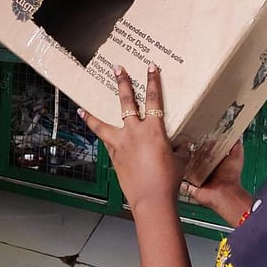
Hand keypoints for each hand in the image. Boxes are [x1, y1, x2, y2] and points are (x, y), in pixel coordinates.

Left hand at [79, 63, 184, 210]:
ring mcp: (121, 143)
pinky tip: (97, 136)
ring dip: (92, 115)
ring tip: (82, 108)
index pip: (154, 100)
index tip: (151, 68)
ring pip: (103, 124)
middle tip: (117, 69)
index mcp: (154, 130)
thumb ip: (181, 150)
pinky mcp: (113, 156)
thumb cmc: (168, 180)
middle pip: (126, 102)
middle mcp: (134, 132)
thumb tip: (184, 146)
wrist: (151, 199)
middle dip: (123, 83)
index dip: (153, 82)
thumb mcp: (179, 162)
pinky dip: (101, 139)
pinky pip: (105, 143)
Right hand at [181, 141, 251, 226]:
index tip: (194, 135)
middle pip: (194, 159)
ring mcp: (198, 179)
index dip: (200, 145)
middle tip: (181, 143)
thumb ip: (236, 146)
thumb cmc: (231, 176)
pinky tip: (173, 170)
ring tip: (174, 154)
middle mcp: (206, 171)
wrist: (225, 193)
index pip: (205, 151)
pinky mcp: (191, 187)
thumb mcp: (236, 156)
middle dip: (189, 152)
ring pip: (187, 169)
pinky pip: (182, 182)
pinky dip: (178, 178)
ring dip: (182, 163)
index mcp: (214, 163)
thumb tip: (236, 135)